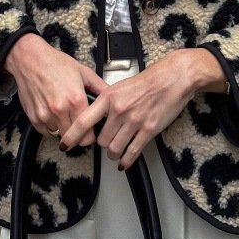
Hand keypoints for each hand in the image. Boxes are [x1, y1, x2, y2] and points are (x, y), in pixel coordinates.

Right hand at [3, 33, 106, 139]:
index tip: (91, 132)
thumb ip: (100, 88)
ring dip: (63, 128)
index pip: (88, 134)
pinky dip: (50, 127)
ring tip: (64, 114)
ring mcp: (46, 115)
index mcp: (76, 100)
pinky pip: (45, 132)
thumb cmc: (55, 63)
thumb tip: (113, 99)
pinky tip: (53, 113)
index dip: (91, 135)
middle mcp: (60, 110)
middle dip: (78, 134)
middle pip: (73, 139)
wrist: (30, 59)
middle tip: (77, 124)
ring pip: (59, 135)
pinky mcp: (34, 117)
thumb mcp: (83, 72)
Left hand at [59, 49, 226, 169]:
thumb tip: (95, 116)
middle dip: (102, 144)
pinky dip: (127, 160)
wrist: (172, 78)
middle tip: (105, 142)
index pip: (85, 120)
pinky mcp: (148, 130)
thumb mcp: (120, 86)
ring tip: (115, 151)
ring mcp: (134, 121)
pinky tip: (125, 161)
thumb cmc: (148, 80)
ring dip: (113, 153)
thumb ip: (107, 101)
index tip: (65, 144)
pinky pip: (133, 152)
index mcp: (109, 97)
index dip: (72, 135)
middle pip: (101, 140)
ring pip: (114, 148)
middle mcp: (120, 110)